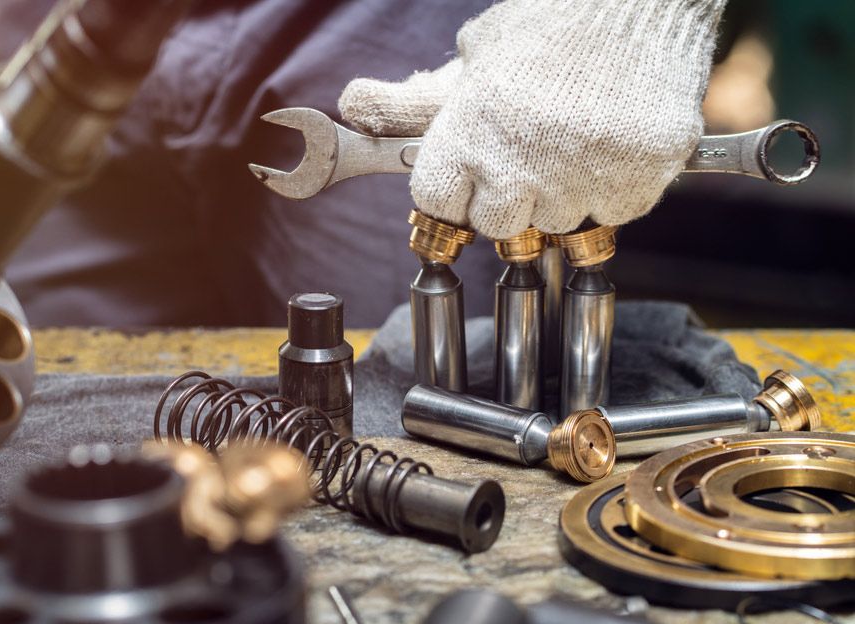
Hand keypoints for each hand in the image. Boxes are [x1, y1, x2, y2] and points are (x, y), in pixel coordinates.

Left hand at [339, 0, 725, 238]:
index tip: (471, 177)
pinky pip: (612, 215)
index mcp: (471, 132)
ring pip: (558, 223)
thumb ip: (412, 101)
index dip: (455, 192)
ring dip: (563, 193)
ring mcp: (582, 179)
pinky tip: (612, 142)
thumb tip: (352, 106)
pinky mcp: (637, 184)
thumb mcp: (474, 57)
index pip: (439, 205)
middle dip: (509, 197)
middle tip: (531, 151)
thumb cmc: (553, 22)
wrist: (646, 0)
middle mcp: (522, 164)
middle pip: (499, 225)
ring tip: (576, 136)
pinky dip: (613, 189)